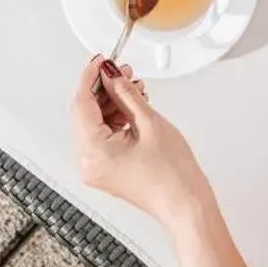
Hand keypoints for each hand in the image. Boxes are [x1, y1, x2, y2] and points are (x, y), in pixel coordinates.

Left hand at [72, 57, 208, 225]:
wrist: (186, 205)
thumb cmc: (173, 175)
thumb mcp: (149, 122)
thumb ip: (125, 93)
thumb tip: (111, 74)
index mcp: (93, 151)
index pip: (81, 103)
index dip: (91, 77)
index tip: (101, 61)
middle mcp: (87, 162)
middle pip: (84, 113)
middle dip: (103, 89)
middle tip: (123, 72)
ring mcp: (94, 168)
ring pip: (93, 123)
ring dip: (111, 103)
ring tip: (134, 89)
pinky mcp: (104, 170)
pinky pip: (101, 136)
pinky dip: (114, 120)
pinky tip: (132, 108)